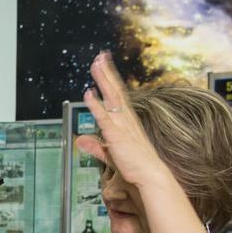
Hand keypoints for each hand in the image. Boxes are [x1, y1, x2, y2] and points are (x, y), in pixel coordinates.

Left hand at [77, 51, 176, 189]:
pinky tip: (88, 93)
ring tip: (96, 64)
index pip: (117, 96)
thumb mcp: (109, 154)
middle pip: (115, 91)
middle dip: (107, 73)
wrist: (150, 176)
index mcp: (127, 121)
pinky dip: (95, 105)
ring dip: (103, 81)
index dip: (110, 81)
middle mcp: (126, 119)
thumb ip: (94, 146)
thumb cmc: (135, 166)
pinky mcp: (117, 135)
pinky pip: (105, 117)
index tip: (105, 66)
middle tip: (100, 56)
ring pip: (111, 98)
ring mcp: (123, 125)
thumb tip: (81, 141)